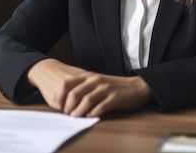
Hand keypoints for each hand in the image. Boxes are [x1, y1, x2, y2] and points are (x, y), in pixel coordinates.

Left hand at [26, 59, 151, 116]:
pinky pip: (100, 107)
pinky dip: (93, 113)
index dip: (60, 96)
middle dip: (68, 105)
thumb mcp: (97, 83)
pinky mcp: (114, 98)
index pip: (68, 84)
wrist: (137, 87)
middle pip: (75, 93)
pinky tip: (90, 117)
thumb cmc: (115, 87)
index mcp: (89, 76)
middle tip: (67, 113)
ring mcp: (105, 89)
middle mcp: (96, 81)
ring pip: (86, 100)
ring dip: (78, 111)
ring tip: (75, 117)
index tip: (58, 106)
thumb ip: (84, 88)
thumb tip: (67, 101)